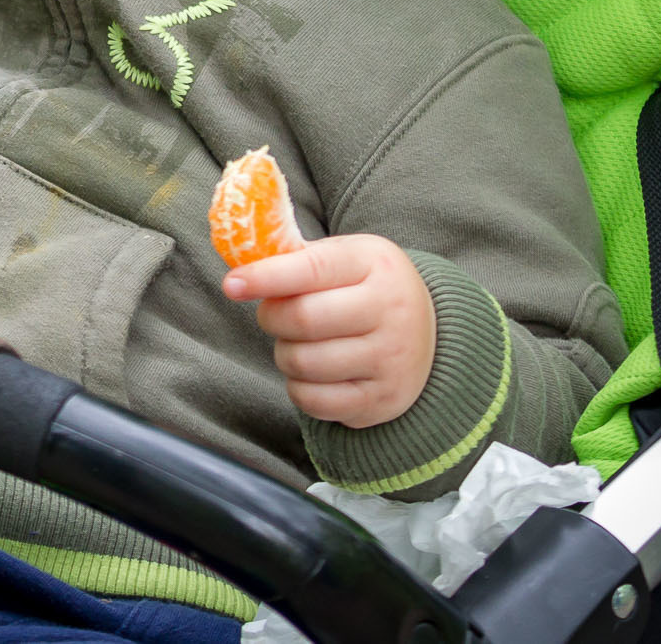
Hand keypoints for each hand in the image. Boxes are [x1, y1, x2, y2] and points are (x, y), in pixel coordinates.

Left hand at [223, 234, 435, 428]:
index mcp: (375, 264)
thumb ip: (296, 260)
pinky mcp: (384, 399)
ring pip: (304, 363)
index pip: (310, 270)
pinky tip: (311, 373)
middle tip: (274, 315)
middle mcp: (391, 311)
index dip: (265, 278)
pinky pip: (316, 402)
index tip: (231, 285)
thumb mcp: (344, 257)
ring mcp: (392, 359)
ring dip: (284, 354)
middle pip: (303, 320)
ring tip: (297, 343)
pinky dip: (299, 388)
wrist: (429, 331)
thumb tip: (237, 277)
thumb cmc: (366, 287)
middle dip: (271, 318)